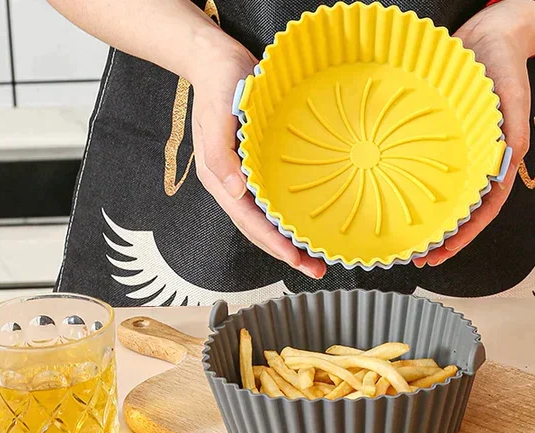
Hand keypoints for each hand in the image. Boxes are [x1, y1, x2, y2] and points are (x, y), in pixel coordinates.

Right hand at [189, 40, 325, 279]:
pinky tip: (306, 227)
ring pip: (268, 222)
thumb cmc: (218, 84)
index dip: (273, 244)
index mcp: (220, 179)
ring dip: (291, 243)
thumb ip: (221, 156)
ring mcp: (245, 180)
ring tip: (316, 259)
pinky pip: (273, 203)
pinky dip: (289, 220)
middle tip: (317, 270)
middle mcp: (233, 186)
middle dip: (287, 254)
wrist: (217, 60)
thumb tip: (234, 192)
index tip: (296, 260)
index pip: (249, 222)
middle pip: (260, 231)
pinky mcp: (257, 170)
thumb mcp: (217, 116)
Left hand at [415, 0, 534, 267]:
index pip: (483, 211)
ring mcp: (459, 157)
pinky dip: (417, 192)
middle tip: (420, 258)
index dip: (464, 236)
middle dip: (443, 239)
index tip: (443, 253)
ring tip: (410, 243)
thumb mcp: (514, 102)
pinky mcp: (441, 144)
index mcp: (497, 163)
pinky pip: (429, 174)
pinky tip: (401, 201)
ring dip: (430, 223)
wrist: (489, 36)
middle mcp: (477, 166)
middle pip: (461, 213)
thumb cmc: (504, 68)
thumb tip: (503, 174)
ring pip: (444, 198)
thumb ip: (510, 139)